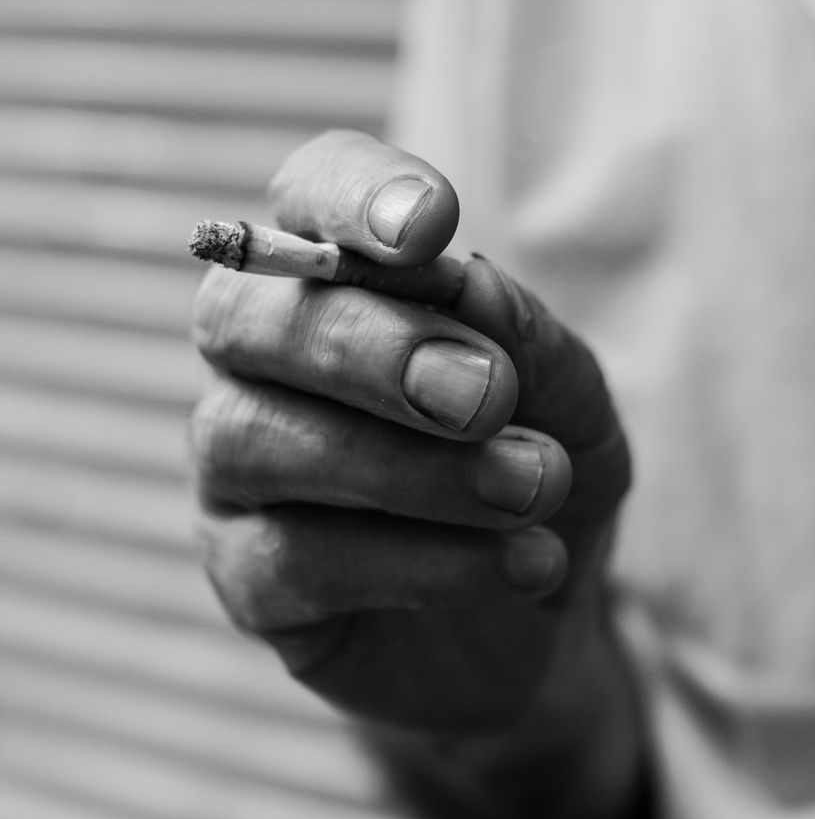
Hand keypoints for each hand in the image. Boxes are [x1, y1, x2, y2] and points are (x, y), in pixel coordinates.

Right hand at [190, 130, 630, 735]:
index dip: (356, 196)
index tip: (433, 228)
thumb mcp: (572, 402)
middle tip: (487, 396)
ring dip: (409, 466)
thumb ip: (525, 339)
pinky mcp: (246, 580)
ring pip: (257, 440)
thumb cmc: (541, 477)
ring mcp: (238, 474)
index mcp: (337, 282)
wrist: (543, 623)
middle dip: (371, 346)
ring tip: (532, 488)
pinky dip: (418, 562)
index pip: (309, 195)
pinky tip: (520, 567)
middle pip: (244, 316)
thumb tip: (466, 283)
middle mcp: (259, 365)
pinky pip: (292, 561)